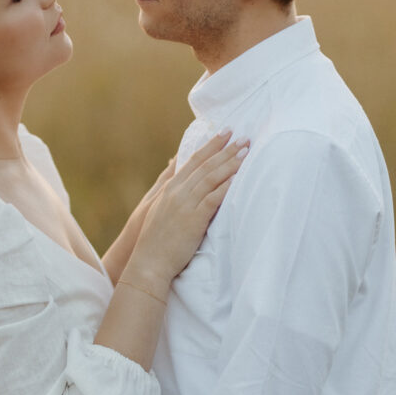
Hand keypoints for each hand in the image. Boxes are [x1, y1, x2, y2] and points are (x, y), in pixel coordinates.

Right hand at [130, 131, 247, 286]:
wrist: (149, 261)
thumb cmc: (155, 240)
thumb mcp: (158, 209)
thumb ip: (168, 190)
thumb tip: (173, 171)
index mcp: (170, 189)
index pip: (193, 160)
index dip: (210, 145)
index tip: (225, 133)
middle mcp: (177, 192)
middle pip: (205, 165)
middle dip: (225, 149)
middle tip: (243, 137)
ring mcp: (185, 204)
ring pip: (211, 178)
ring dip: (230, 163)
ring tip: (246, 152)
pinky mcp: (193, 219)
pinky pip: (213, 198)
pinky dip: (226, 186)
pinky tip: (238, 178)